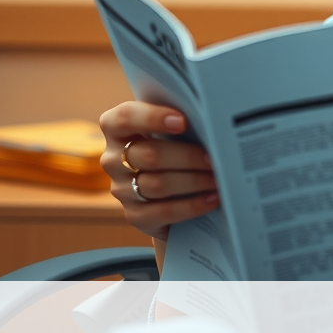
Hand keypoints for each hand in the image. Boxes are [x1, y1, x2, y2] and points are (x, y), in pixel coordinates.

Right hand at [99, 101, 217, 241]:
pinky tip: (212, 198)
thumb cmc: (176, 144)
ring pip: (158, 184)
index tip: (183, 122)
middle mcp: (113, 158)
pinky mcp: (135, 215)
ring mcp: (121, 189)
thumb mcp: (173, 129)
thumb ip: (181, 119)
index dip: (153, 118)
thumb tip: (209, 121)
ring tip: (218, 179)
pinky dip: (192, 205)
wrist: (171, 188)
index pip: (126, 118)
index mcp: (117, 127)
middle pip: (150, 156)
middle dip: (188, 157)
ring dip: (194, 181)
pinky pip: (164, 211)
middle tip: (215, 158)